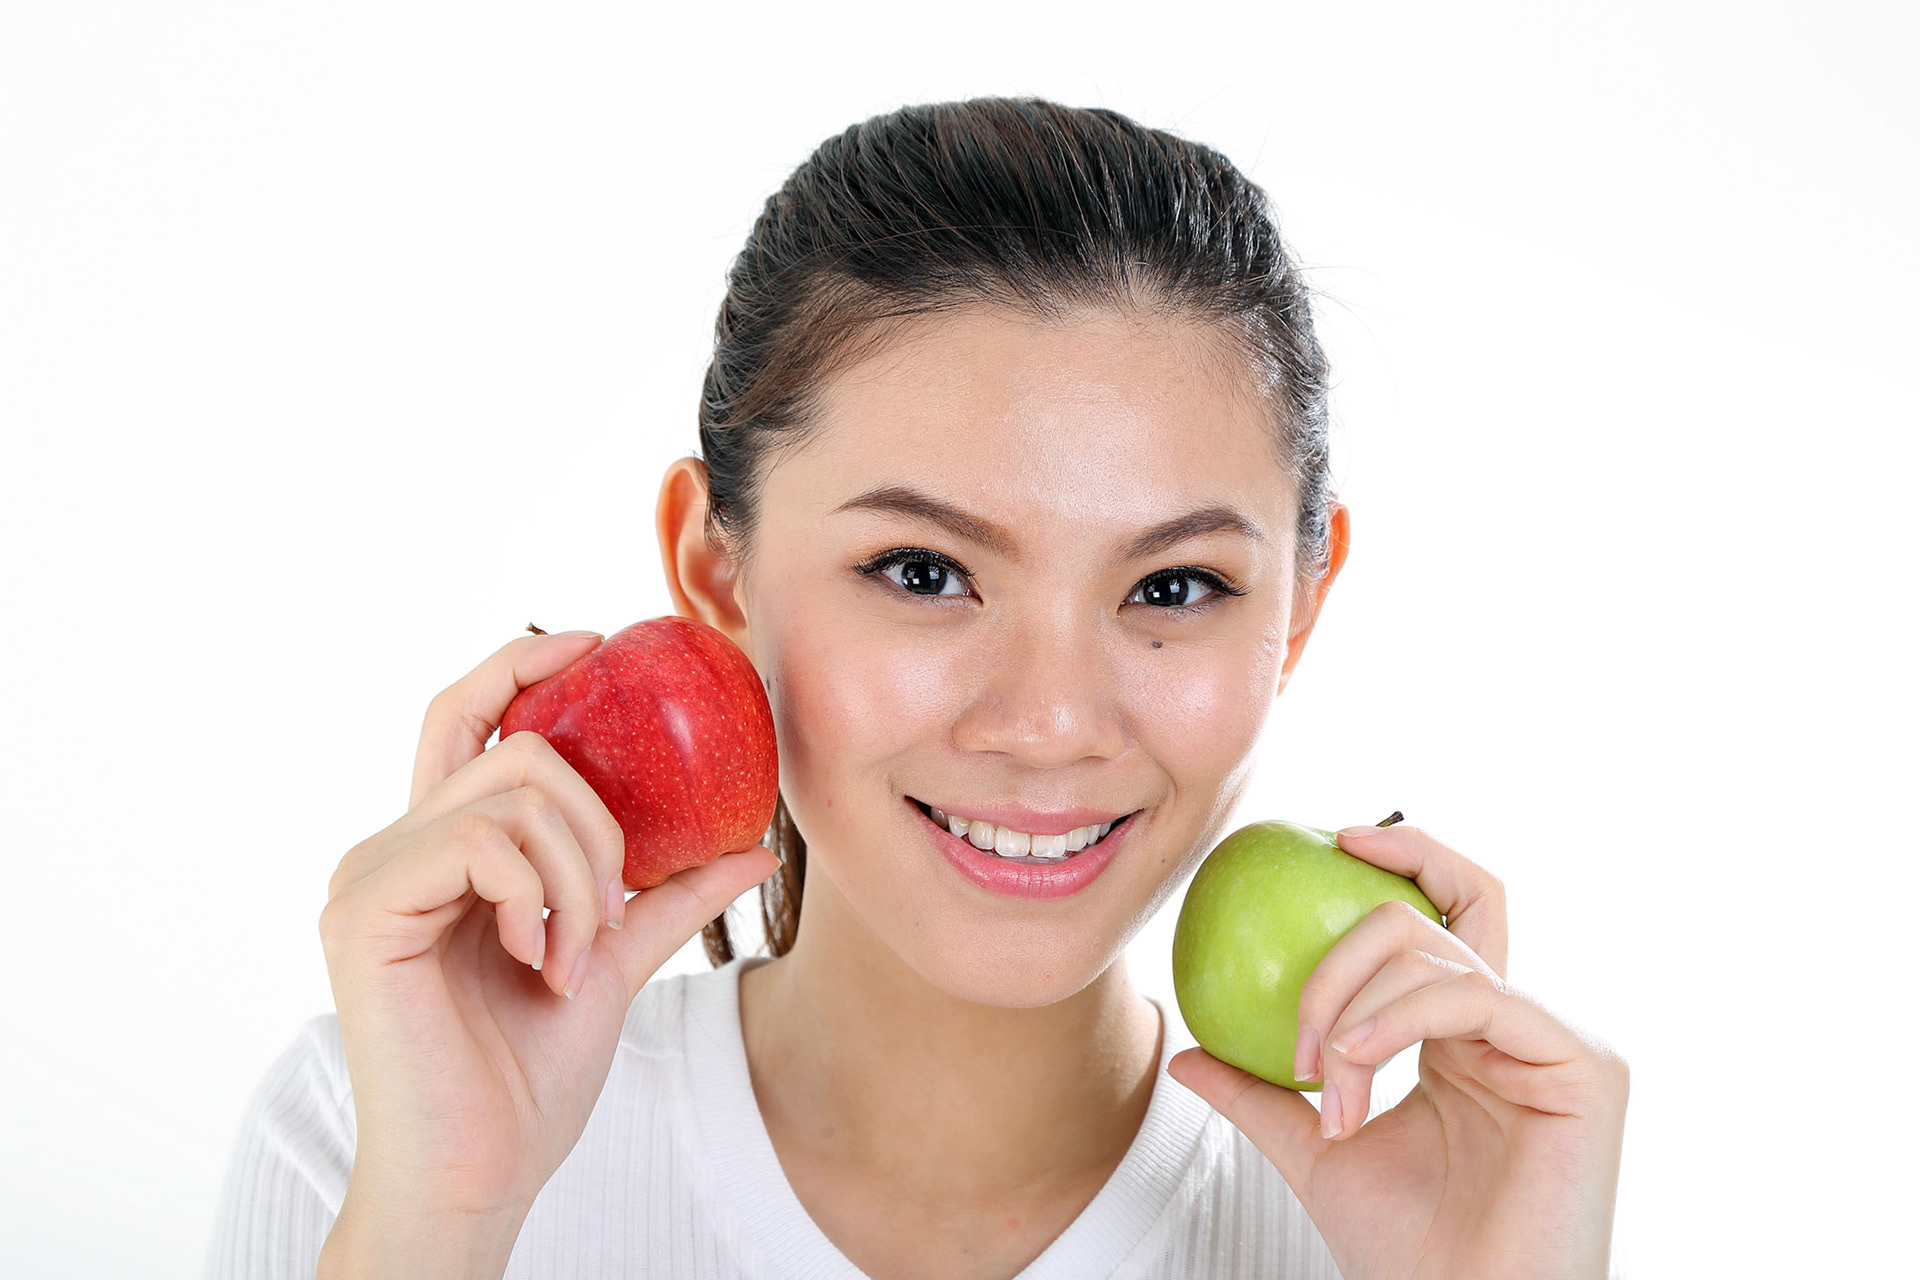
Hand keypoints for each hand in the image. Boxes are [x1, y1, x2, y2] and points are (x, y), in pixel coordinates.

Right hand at [317, 630, 779, 1270]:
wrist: (479, 1174)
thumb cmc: (527, 1076)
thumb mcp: (616, 963)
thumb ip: (669, 897)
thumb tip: (755, 843)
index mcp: (438, 851)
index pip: (465, 718)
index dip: (520, 665)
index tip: (592, 642)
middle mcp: (391, 847)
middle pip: (516, 750)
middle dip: (598, 823)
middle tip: (611, 908)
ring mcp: (368, 875)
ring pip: (510, 793)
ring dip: (579, 875)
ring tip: (576, 956)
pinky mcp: (362, 910)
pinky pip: (480, 841)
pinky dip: (541, 896)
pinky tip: (543, 962)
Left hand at [1167, 825, 1627, 1279]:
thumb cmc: (1405, 1250)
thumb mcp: (1313, 1150)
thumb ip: (1260, 1090)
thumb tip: (1184, 1048)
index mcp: (1467, 1032)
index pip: (1446, 913)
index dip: (1405, 854)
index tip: (1329, 835)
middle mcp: (1517, 1023)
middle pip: (1440, 910)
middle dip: (1348, 940)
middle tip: (1299, 1024)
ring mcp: (1556, 1040)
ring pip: (1439, 953)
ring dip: (1353, 1007)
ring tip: (1323, 1078)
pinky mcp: (1585, 1066)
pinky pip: (1477, 995)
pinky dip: (1398, 1017)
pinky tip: (1353, 1058)